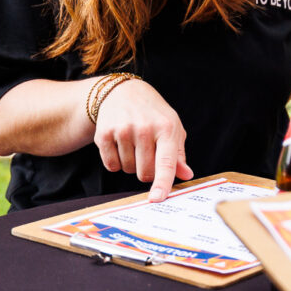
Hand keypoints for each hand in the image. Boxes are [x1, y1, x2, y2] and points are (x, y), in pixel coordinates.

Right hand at [91, 78, 193, 200]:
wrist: (124, 92)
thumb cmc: (153, 114)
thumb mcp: (172, 128)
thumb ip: (178, 155)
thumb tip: (186, 175)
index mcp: (166, 128)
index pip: (166, 162)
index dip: (162, 183)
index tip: (157, 198)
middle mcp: (144, 128)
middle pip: (145, 174)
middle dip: (147, 170)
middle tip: (147, 152)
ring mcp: (123, 130)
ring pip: (128, 170)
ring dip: (131, 164)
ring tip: (133, 143)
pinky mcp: (104, 134)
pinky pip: (111, 166)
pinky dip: (116, 161)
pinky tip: (119, 144)